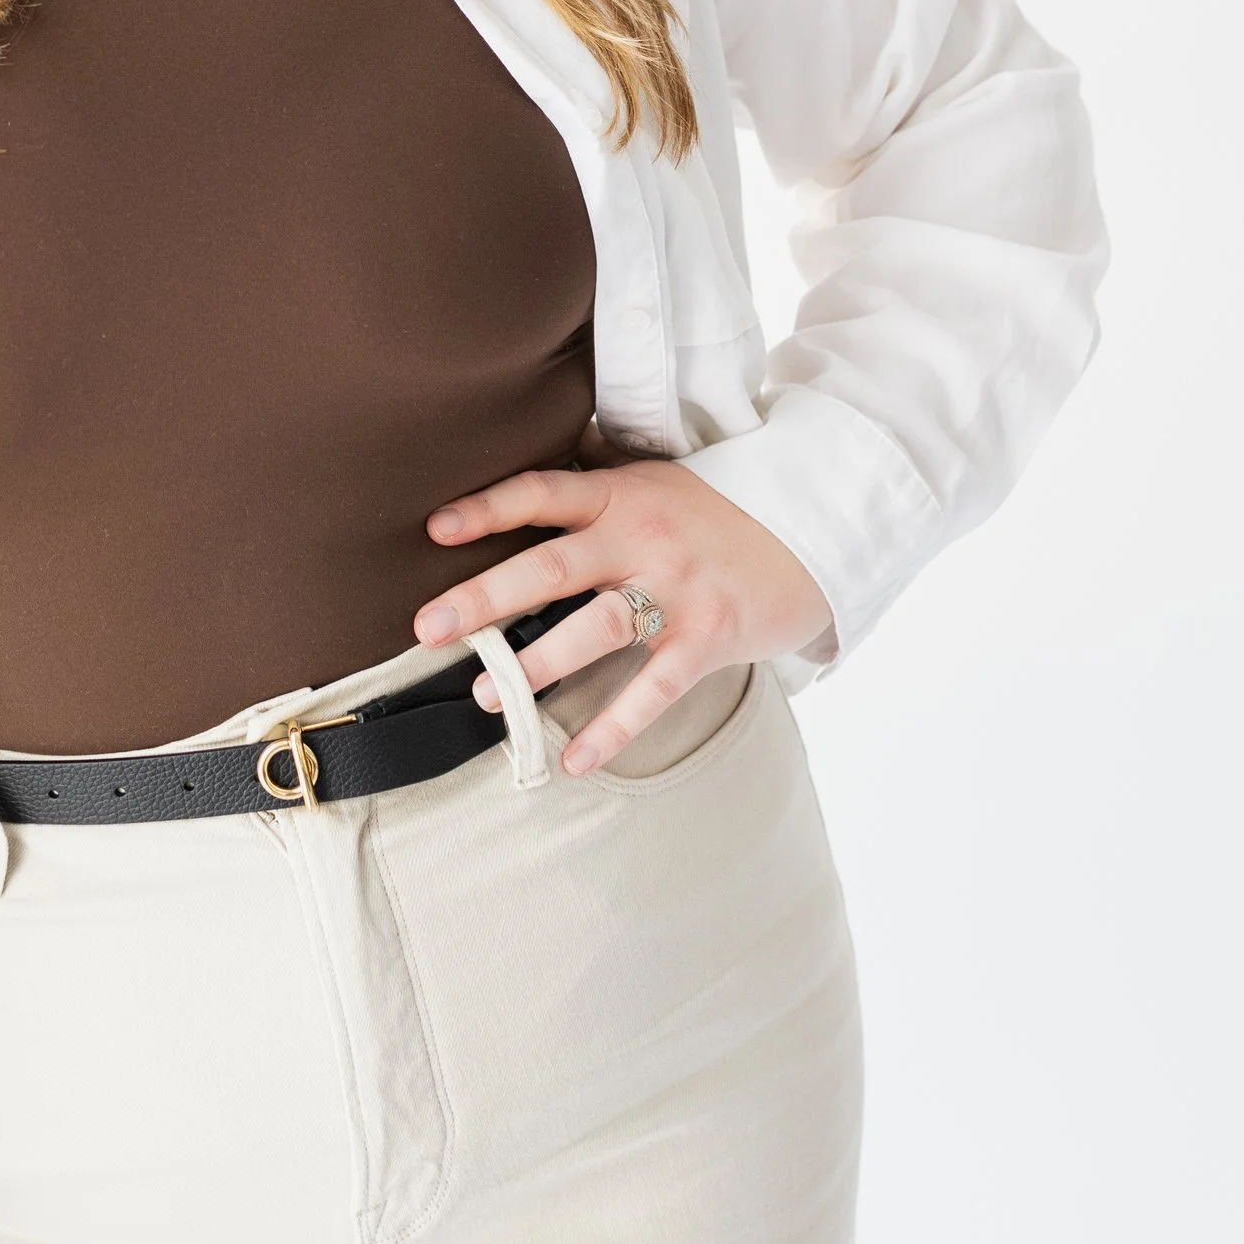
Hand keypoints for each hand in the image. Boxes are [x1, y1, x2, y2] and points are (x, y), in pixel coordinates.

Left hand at [413, 461, 832, 776]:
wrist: (815, 524)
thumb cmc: (713, 512)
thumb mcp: (650, 485)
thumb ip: (591, 498)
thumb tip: (514, 508)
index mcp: (620, 495)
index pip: (541, 494)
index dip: (487, 508)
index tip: (434, 529)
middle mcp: (642, 537)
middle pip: (551, 567)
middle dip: (485, 599)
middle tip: (428, 629)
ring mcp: (676, 589)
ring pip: (595, 628)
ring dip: (535, 664)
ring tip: (486, 695)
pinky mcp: (708, 637)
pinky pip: (653, 689)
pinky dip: (613, 727)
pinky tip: (574, 758)